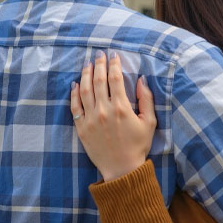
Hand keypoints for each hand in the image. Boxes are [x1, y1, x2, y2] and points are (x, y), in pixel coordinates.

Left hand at [69, 50, 156, 180]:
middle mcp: (104, 110)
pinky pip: (75, 106)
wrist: (122, 168)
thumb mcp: (149, 122)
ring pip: (84, 90)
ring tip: (87, 64)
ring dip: (85, 74)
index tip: (113, 55)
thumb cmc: (138, 145)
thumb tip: (141, 80)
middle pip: (98, 81)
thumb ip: (146, 99)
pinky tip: (75, 84)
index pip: (115, 79)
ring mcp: (90, 119)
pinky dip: (74, 93)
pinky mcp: (81, 128)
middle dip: (99, 64)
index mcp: (121, 108)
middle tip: (99, 54)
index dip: (114, 64)